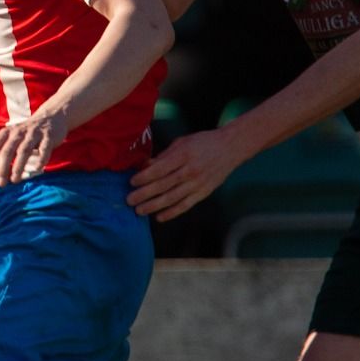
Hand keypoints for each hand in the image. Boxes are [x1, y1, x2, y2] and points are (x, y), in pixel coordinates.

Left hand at [0, 112, 67, 184]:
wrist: (50, 117)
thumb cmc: (22, 133)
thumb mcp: (3, 140)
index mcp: (5, 134)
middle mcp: (18, 133)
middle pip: (7, 149)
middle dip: (3, 166)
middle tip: (0, 183)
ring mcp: (34, 134)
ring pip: (24, 149)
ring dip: (19, 165)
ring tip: (15, 180)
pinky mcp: (48, 137)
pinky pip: (44, 148)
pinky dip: (41, 158)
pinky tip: (38, 169)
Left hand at [127, 129, 244, 220]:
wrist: (230, 148)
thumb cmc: (202, 143)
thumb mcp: (181, 143)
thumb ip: (163, 156)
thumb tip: (144, 167)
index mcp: (183, 155)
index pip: (160, 169)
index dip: (144, 177)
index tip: (131, 182)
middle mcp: (191, 170)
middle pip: (163, 185)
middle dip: (144, 194)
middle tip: (129, 200)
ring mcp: (198, 183)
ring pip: (172, 198)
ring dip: (154, 206)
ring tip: (139, 211)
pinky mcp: (204, 192)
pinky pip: (185, 205)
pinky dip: (172, 213)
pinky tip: (159, 217)